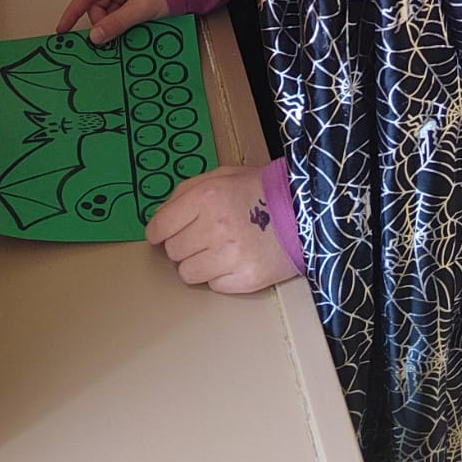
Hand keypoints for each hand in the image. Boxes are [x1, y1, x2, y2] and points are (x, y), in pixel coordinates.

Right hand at [55, 0, 168, 43]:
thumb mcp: (140, 8)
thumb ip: (116, 23)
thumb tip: (96, 36)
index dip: (72, 12)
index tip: (62, 29)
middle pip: (98, 6)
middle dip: (103, 22)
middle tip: (109, 36)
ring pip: (109, 13)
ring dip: (114, 24)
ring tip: (129, 28)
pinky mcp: (134, 0)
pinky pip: (119, 15)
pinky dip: (121, 24)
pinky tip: (131, 28)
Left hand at [145, 165, 299, 294]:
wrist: (302, 210)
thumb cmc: (259, 190)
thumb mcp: (222, 176)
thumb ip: (187, 191)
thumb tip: (160, 217)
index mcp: (206, 197)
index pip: (160, 226)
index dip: (158, 232)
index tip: (162, 235)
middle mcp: (215, 227)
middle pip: (173, 251)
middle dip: (183, 245)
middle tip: (202, 237)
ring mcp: (231, 255)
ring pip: (187, 273)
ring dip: (198, 263)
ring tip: (219, 249)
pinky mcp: (246, 279)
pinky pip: (213, 285)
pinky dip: (220, 276)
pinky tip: (235, 260)